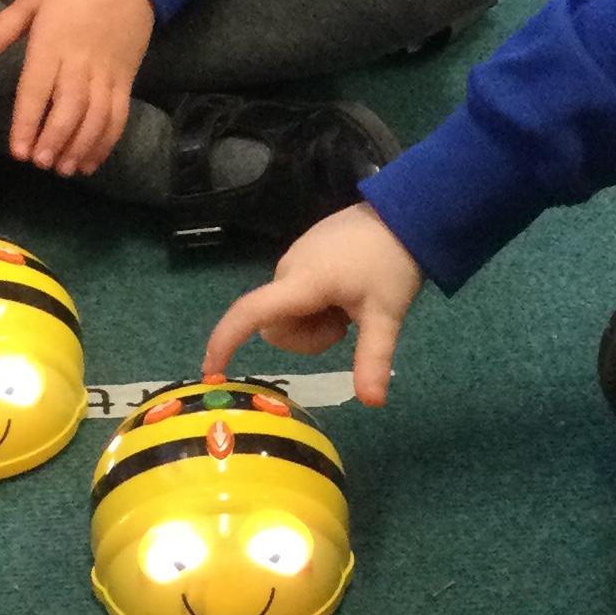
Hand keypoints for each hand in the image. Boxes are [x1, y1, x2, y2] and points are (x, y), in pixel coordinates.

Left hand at [0, 0, 154, 174]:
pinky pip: (118, 116)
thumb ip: (0, 31)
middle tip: (39, 164)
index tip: (18, 150)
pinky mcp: (126, 80)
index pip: (37, 89)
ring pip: (96, 117)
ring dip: (80, 146)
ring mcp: (106, 74)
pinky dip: (106, 142)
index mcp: (52, 43)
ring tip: (64, 169)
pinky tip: (91, 161)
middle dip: (54, 140)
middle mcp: (80, 63)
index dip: (27, 122)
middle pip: (69, 109)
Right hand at [203, 204, 424, 407]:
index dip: (225, 340)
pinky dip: (316, 304)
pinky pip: (297, 293)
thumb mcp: (386, 315)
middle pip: (276, 325)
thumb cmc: (392, 262)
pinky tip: (346, 291)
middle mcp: (287, 269)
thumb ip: (373, 358)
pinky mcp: (304, 252)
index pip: (250, 312)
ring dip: (313, 322)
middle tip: (345, 325)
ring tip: (349, 305)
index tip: (210, 370)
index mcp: (301, 282)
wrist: (405, 211)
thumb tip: (372, 403)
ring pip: (287, 312)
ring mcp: (294, 258)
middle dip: (307, 337)